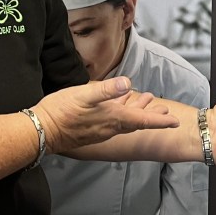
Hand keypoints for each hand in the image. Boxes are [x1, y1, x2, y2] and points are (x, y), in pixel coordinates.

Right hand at [33, 77, 177, 156]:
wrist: (40, 131)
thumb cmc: (60, 112)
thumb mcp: (83, 95)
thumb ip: (106, 89)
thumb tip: (128, 82)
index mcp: (112, 118)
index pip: (142, 119)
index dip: (159, 120)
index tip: (175, 121)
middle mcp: (109, 127)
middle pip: (136, 121)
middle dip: (151, 114)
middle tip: (165, 109)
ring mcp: (99, 130)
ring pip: (125, 121)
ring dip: (136, 111)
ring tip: (145, 99)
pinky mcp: (90, 130)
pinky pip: (112, 121)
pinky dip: (121, 112)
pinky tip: (117, 105)